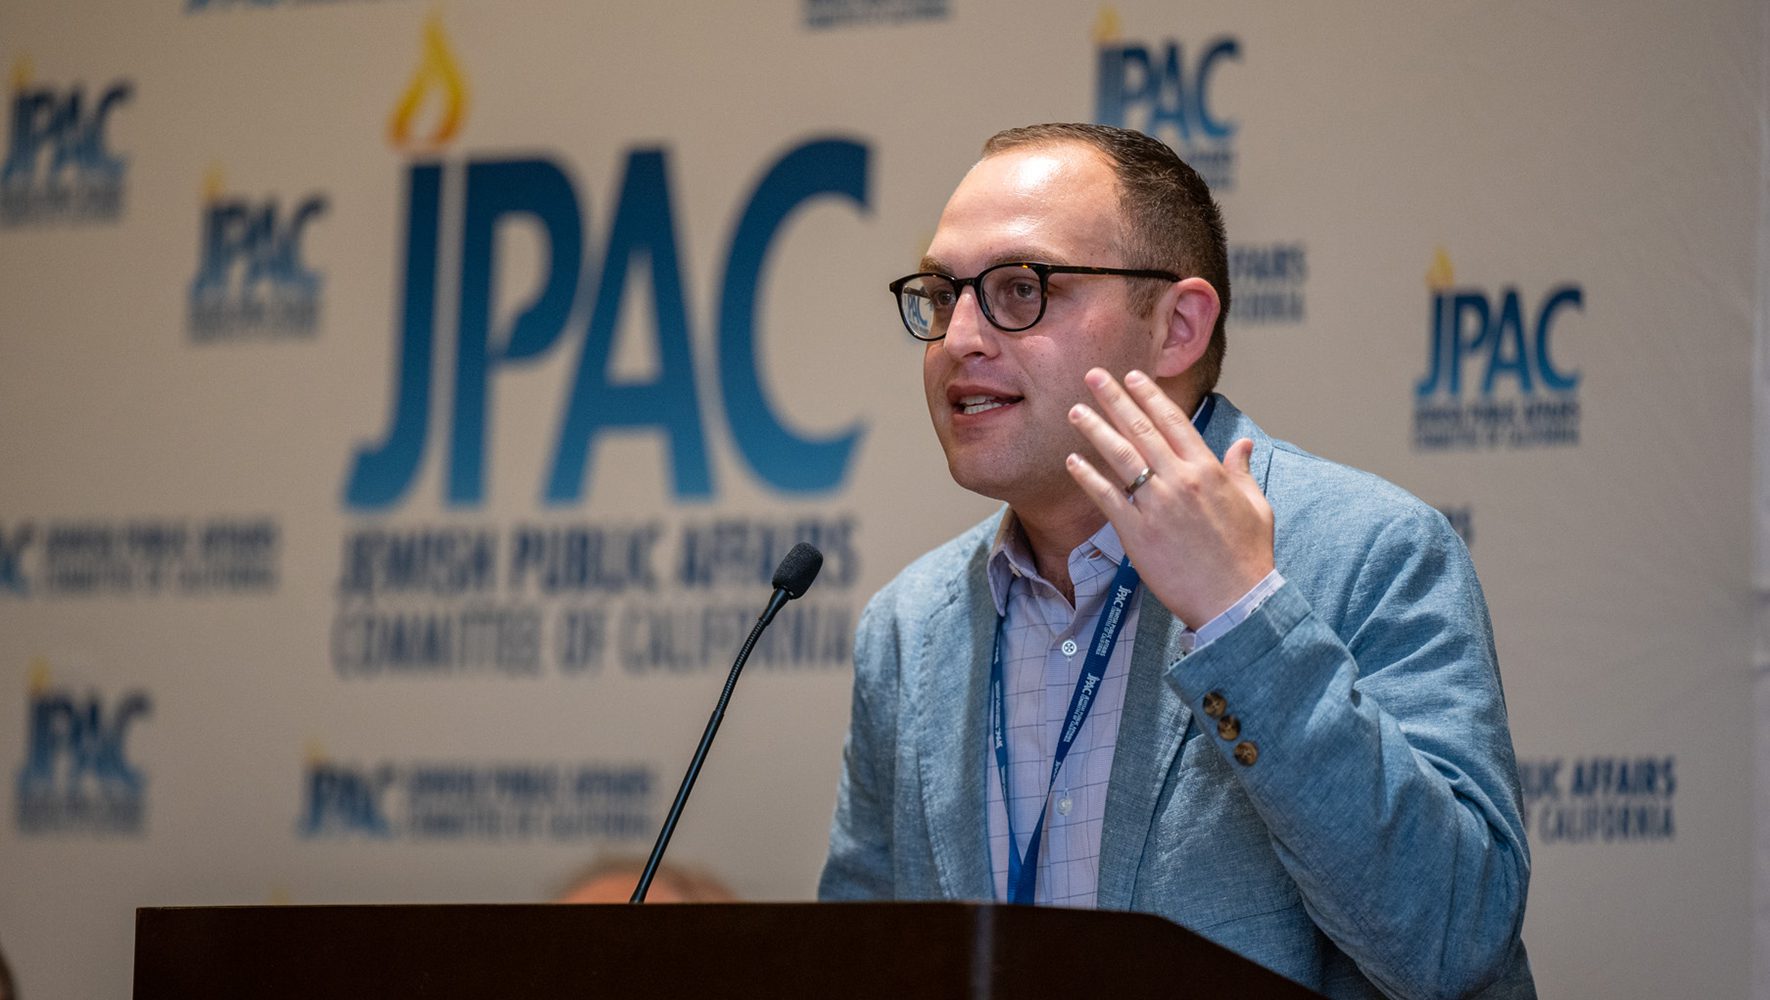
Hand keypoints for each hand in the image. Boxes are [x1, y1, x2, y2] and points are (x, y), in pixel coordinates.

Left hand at [1065, 368, 1274, 627]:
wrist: (1236, 601)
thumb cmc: (1249, 556)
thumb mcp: (1256, 506)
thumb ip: (1242, 471)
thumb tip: (1242, 444)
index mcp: (1208, 470)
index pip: (1173, 421)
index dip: (1150, 396)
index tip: (1132, 377)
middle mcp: (1180, 481)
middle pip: (1141, 430)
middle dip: (1115, 399)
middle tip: (1093, 376)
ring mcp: (1157, 506)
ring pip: (1120, 457)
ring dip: (1095, 430)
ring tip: (1075, 411)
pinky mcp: (1137, 533)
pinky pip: (1107, 498)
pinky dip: (1088, 477)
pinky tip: (1072, 461)